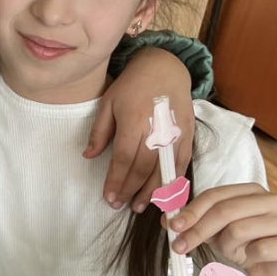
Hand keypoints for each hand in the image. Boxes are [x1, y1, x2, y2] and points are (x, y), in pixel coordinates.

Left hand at [87, 48, 193, 211]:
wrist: (165, 68)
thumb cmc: (132, 86)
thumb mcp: (108, 103)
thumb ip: (99, 132)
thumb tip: (88, 156)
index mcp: (133, 121)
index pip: (123, 159)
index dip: (116, 181)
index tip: (109, 197)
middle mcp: (156, 130)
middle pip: (143, 169)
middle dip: (131, 190)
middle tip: (120, 205)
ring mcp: (175, 133)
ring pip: (164, 169)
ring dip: (152, 192)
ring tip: (140, 206)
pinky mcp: (188, 134)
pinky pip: (182, 163)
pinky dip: (173, 180)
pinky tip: (164, 192)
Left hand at [166, 183, 276, 275]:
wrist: (273, 272)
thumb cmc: (245, 246)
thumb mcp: (216, 232)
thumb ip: (195, 222)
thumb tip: (167, 220)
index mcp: (252, 191)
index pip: (216, 195)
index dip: (192, 211)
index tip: (173, 226)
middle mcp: (272, 201)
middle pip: (226, 211)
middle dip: (198, 230)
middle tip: (180, 246)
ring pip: (239, 230)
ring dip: (226, 247)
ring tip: (232, 252)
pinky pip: (260, 249)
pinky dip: (248, 257)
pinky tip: (252, 259)